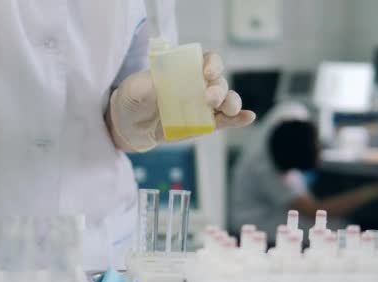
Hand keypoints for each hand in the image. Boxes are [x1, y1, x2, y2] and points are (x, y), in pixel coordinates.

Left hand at [109, 51, 255, 151]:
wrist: (129, 125)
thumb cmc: (133, 99)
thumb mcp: (134, 89)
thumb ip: (146, 85)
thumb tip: (158, 86)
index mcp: (186, 69)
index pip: (207, 60)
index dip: (211, 64)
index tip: (205, 73)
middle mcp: (199, 84)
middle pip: (219, 82)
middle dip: (218, 89)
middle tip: (208, 98)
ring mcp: (203, 105)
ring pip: (226, 101)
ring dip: (231, 103)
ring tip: (228, 110)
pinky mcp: (204, 124)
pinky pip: (225, 121)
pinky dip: (238, 119)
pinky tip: (248, 118)